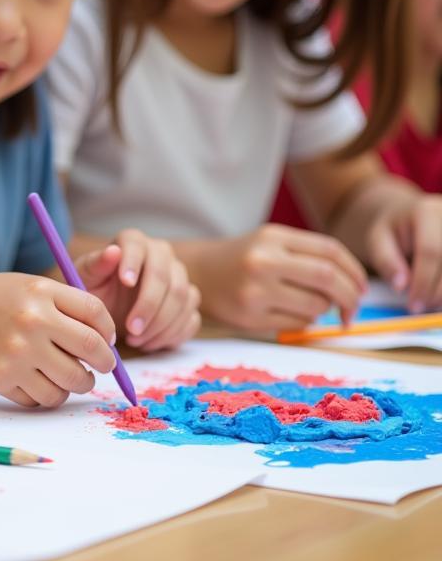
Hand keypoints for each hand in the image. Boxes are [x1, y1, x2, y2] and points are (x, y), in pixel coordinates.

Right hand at [0, 272, 115, 408]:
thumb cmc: (0, 299)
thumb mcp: (34, 288)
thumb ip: (71, 306)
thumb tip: (108, 342)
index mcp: (42, 294)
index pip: (96, 316)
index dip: (109, 333)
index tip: (108, 343)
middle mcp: (31, 322)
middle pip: (91, 352)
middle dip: (104, 364)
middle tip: (100, 366)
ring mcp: (16, 353)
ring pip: (70, 384)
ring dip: (78, 384)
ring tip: (70, 375)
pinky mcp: (2, 379)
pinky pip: (42, 399)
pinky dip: (48, 394)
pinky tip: (40, 379)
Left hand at [78, 232, 199, 350]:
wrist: (106, 312)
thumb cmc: (94, 290)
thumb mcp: (86, 279)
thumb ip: (95, 264)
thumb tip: (113, 251)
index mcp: (134, 242)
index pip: (137, 245)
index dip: (133, 263)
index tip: (126, 283)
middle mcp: (161, 255)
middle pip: (166, 276)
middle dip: (149, 305)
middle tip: (131, 329)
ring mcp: (178, 278)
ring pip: (183, 298)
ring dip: (161, 324)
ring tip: (135, 339)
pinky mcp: (188, 303)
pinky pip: (191, 318)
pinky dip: (172, 335)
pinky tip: (149, 343)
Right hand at [198, 225, 364, 330]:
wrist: (196, 273)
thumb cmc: (242, 259)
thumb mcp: (270, 243)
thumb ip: (308, 256)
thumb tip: (355, 287)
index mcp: (272, 236)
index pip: (330, 251)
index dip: (355, 271)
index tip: (363, 287)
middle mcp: (263, 260)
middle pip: (327, 278)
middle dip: (350, 296)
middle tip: (353, 309)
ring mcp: (255, 290)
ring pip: (316, 305)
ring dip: (324, 310)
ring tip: (310, 306)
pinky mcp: (249, 316)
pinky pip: (297, 323)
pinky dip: (305, 321)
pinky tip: (289, 313)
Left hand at [365, 194, 441, 311]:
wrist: (410, 217)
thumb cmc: (392, 230)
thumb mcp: (378, 239)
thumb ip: (386, 260)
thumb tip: (401, 286)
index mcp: (427, 212)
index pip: (430, 251)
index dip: (423, 282)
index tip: (412, 304)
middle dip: (435, 292)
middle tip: (418, 307)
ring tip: (426, 301)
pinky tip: (436, 295)